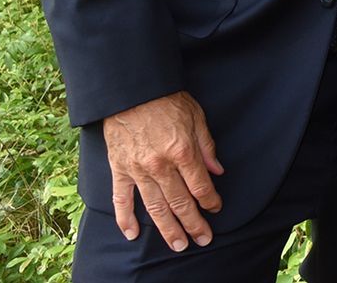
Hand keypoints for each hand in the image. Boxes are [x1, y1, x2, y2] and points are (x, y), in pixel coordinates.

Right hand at [101, 92, 224, 250]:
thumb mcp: (196, 117)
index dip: (210, 200)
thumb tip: (217, 171)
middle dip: (193, 223)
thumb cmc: (167, 100)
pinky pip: (121, 199)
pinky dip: (125, 218)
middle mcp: (160, 165)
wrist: (131, 91)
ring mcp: (137, 170)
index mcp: (182, 151)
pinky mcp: (119, 169)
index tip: (216, 209)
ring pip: (154, 207)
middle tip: (202, 239)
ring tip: (178, 245)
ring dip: (167, 229)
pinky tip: (132, 234)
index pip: (200, 185)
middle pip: (180, 202)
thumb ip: (206, 146)